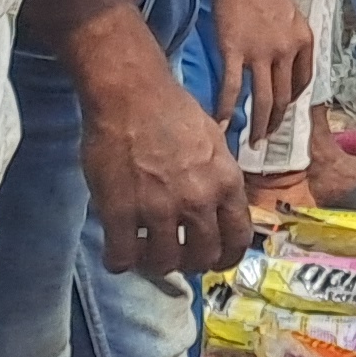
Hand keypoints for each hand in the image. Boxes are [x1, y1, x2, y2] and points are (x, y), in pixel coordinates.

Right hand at [75, 18, 249, 274]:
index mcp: (226, 183)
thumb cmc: (173, 111)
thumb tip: (222, 208)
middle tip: (175, 254)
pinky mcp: (120, 211)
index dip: (227, 257)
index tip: (215, 260)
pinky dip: (119, 260)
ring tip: (144, 250)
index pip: (239, 238)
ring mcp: (158, 208)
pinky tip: (116, 249)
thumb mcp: (215, 143)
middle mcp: (198, 200)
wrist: (132, 94)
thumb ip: (220, 179)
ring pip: (164, 263)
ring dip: (154, 262)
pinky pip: (122, 258)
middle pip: (203, 257)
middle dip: (190, 262)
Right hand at [209, 0, 314, 146]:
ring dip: (258, 124)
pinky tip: (221, 124)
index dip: (292, 102)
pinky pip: (232, 88)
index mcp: (304, 42)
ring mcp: (262, 53)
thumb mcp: (291, 15)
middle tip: (265, 138)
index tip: (282, 111)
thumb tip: (282, 63)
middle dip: (275, 122)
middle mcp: (287, 51)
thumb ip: (290, 41)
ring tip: (251, 141)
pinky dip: (226, 109)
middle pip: (283, 97)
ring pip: (263, 99)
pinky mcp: (235, 51)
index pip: (302, 83)